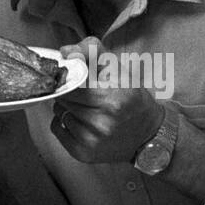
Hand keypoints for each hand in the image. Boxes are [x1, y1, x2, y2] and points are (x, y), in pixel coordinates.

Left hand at [53, 36, 164, 164]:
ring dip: (67, 105)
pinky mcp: (83, 153)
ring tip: (85, 106)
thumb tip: (65, 52)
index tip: (76, 76)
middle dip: (69, 90)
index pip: (71, 84)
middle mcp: (101, 123)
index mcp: (111, 99)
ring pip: (59, 111)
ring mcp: (91, 141)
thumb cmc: (132, 98)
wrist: (148, 134)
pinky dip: (63, 121)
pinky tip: (79, 118)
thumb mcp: (118, 68)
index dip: (70, 77)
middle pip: (63, 97)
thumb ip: (91, 51)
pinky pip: (57, 129)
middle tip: (83, 91)